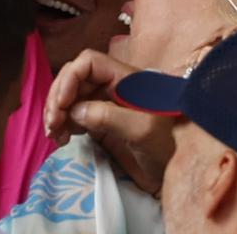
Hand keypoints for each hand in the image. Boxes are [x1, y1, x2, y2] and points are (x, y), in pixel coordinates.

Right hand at [45, 49, 180, 195]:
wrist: (185, 172)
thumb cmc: (171, 146)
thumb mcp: (143, 130)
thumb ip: (108, 116)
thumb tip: (75, 111)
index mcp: (125, 79)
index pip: (88, 63)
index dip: (70, 77)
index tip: (63, 104)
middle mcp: (113, 87)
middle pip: (75, 79)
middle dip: (58, 98)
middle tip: (52, 124)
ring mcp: (106, 105)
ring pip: (71, 97)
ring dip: (57, 112)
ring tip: (53, 134)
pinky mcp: (102, 123)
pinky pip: (75, 115)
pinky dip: (63, 124)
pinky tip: (61, 137)